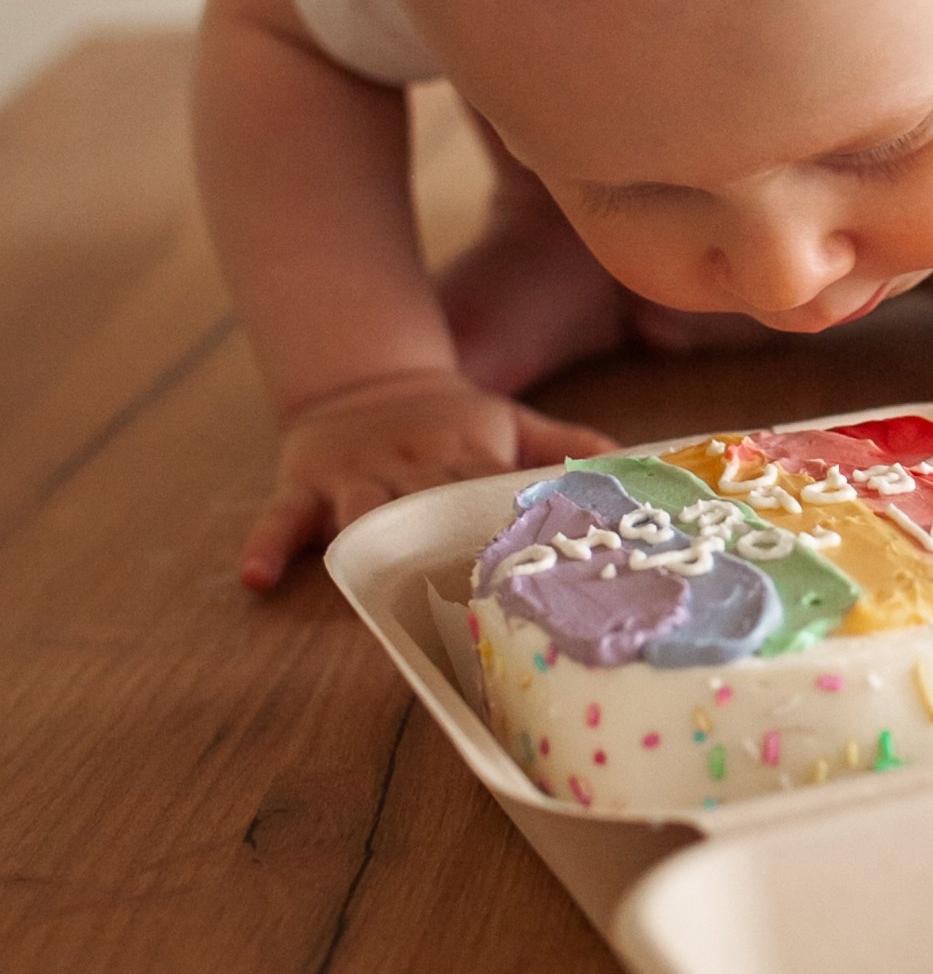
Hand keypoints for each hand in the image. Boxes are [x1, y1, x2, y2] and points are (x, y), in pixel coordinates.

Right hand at [242, 372, 616, 592]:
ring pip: (358, 509)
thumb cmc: (452, 419)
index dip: (509, 522)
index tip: (530, 564)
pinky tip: (258, 579)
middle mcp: (410, 464)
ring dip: (362, 539)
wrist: (369, 377)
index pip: (491, 490)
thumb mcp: (513, 421)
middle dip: (438, 542)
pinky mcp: (304, 482)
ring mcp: (353, 475)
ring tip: (366, 580)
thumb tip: (632, 463)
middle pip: (426, 504)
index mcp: (466, 452)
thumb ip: (566, 447)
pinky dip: (267, 545)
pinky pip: (280, 517)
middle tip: (457, 596)